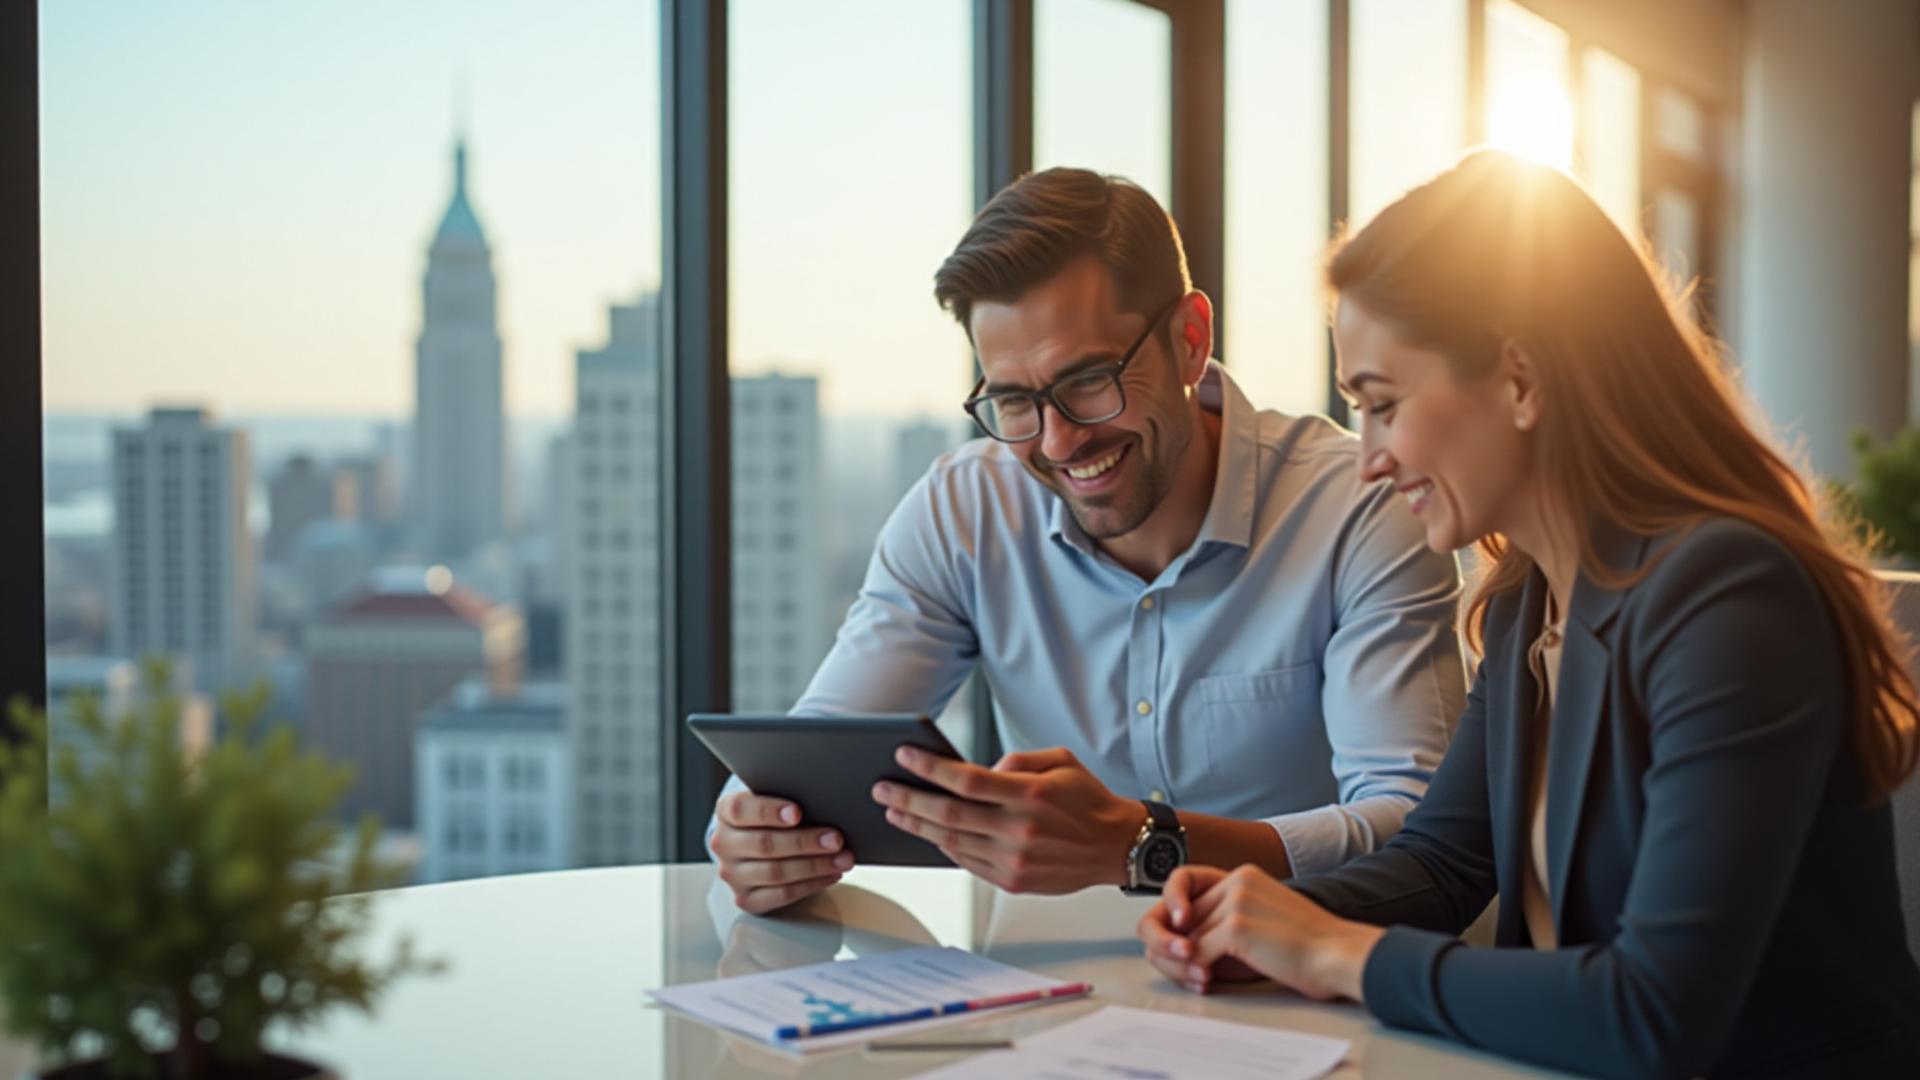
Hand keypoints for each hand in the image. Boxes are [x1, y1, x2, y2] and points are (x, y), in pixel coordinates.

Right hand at [709, 791, 855, 914]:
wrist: (760, 842)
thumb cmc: (775, 816)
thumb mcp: (775, 798)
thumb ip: (789, 796)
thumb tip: (825, 799)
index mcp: (726, 812)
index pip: (740, 810)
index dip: (769, 811)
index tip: (798, 812)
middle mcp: (723, 843)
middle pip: (764, 844)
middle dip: (804, 842)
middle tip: (835, 839)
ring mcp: (732, 874)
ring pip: (775, 872)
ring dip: (814, 866)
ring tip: (842, 858)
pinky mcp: (746, 899)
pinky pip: (781, 895)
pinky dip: (811, 885)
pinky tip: (831, 874)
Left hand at [871, 746, 1138, 892]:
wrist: (1116, 846)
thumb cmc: (1087, 800)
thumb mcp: (1059, 761)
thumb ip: (1015, 760)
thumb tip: (976, 771)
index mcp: (1029, 795)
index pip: (965, 780)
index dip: (929, 768)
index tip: (904, 755)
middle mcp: (1019, 830)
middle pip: (948, 814)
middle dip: (908, 800)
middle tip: (882, 789)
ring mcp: (1014, 860)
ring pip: (951, 841)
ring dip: (917, 826)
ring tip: (894, 812)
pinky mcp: (1012, 881)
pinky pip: (966, 863)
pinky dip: (943, 847)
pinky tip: (929, 834)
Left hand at [1137, 865, 1383, 1001]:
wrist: (1338, 956)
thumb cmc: (1307, 949)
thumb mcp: (1259, 921)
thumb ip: (1224, 921)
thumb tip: (1183, 942)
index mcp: (1243, 876)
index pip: (1187, 890)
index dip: (1176, 918)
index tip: (1180, 941)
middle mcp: (1237, 881)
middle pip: (1179, 915)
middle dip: (1173, 947)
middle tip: (1183, 972)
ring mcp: (1237, 901)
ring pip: (1184, 937)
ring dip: (1183, 965)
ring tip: (1197, 981)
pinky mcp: (1238, 926)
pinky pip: (1196, 952)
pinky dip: (1196, 972)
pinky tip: (1207, 983)